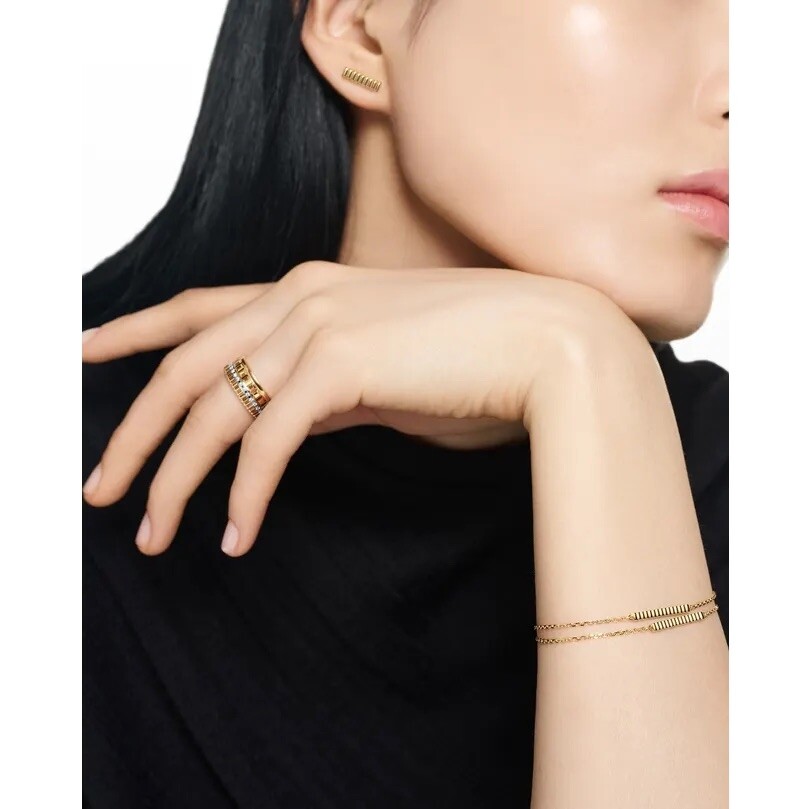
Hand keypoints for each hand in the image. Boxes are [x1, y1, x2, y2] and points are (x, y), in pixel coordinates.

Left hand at [82, 261, 638, 555]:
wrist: (550, 343)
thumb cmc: (474, 359)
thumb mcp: (380, 370)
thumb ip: (321, 386)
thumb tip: (279, 419)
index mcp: (304, 287)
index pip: (195, 306)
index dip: (133, 329)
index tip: (86, 352)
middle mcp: (297, 295)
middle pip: (182, 368)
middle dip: (132, 433)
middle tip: (100, 489)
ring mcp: (315, 323)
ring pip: (211, 410)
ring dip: (174, 479)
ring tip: (153, 534)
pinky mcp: (340, 364)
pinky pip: (266, 441)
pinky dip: (244, 495)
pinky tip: (236, 537)